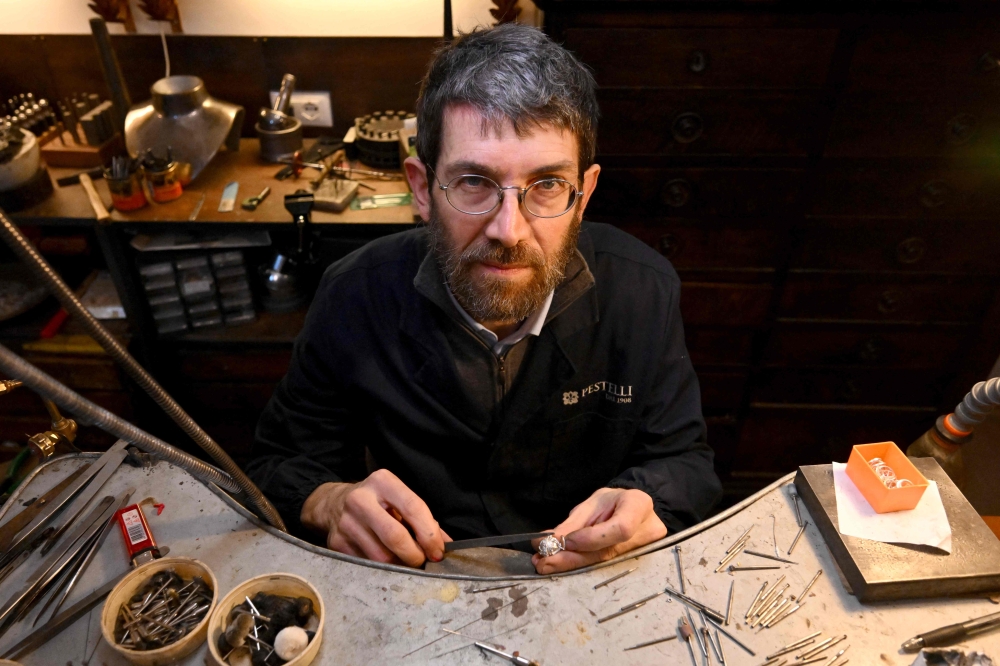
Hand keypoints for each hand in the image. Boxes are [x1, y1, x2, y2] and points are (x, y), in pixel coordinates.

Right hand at [300, 469, 449, 566]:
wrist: (333, 504)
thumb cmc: (377, 502)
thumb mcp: (398, 499)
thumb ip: (423, 520)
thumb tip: (447, 546)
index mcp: (382, 482)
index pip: (413, 508)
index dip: (429, 534)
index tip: (438, 551)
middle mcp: (361, 499)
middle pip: (395, 536)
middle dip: (414, 555)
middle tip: (422, 562)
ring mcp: (346, 522)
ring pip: (381, 557)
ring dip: (399, 566)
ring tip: (406, 562)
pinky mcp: (337, 543)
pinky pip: (367, 564)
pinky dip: (382, 569)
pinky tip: (387, 563)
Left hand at [532, 487, 666, 573]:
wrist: (634, 508)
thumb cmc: (614, 501)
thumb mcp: (594, 503)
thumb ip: (573, 524)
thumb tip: (545, 541)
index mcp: (639, 506)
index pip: (620, 528)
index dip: (592, 538)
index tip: (566, 541)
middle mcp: (646, 532)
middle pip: (608, 552)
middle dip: (572, 558)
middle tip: (544, 562)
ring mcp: (643, 550)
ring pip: (602, 563)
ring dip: (570, 565)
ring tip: (545, 564)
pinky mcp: (633, 563)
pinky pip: (603, 567)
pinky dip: (578, 566)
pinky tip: (558, 566)